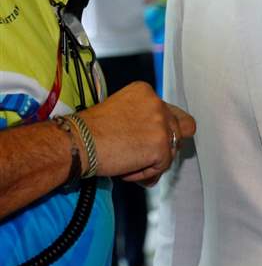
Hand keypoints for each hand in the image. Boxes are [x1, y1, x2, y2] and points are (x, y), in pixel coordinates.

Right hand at [79, 82, 195, 183]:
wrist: (77, 141)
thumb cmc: (89, 130)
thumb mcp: (119, 109)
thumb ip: (141, 117)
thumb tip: (154, 138)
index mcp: (146, 92)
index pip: (170, 112)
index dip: (160, 129)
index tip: (147, 140)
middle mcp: (158, 104)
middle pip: (179, 129)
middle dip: (165, 145)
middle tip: (146, 155)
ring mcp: (162, 125)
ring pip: (172, 149)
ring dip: (154, 161)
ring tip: (130, 166)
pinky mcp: (161, 146)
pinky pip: (162, 166)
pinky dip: (146, 173)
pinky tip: (127, 171)